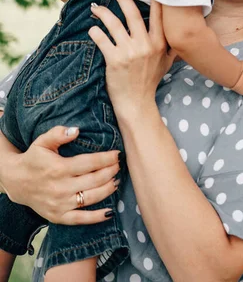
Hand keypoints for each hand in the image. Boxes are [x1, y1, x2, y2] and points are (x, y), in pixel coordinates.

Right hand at [0, 127, 119, 224]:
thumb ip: (58, 134)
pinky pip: (81, 219)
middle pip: (94, 180)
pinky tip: (110, 212)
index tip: (118, 154)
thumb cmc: (34, 159)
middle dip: (111, 172)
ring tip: (117, 181)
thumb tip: (76, 130)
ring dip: (108, 189)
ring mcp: (60, 204)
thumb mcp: (42, 142)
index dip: (106, 158)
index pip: (90, 163)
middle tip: (119, 166)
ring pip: (91, 198)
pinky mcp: (58, 216)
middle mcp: (61, 188)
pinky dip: (96, 217)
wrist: (16, 182)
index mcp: (59, 168)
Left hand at [88, 0, 176, 116]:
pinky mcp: (114, 60)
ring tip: (96, 8)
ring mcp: (130, 52)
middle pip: (133, 13)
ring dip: (103, 13)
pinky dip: (95, 32)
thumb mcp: (166, 63)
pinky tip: (92, 29)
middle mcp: (146, 45)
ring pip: (114, 24)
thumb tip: (180, 33)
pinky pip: (102, 39)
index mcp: (159, 43)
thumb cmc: (150, 82)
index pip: (158, 14)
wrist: (137, 104)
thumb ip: (172, 46)